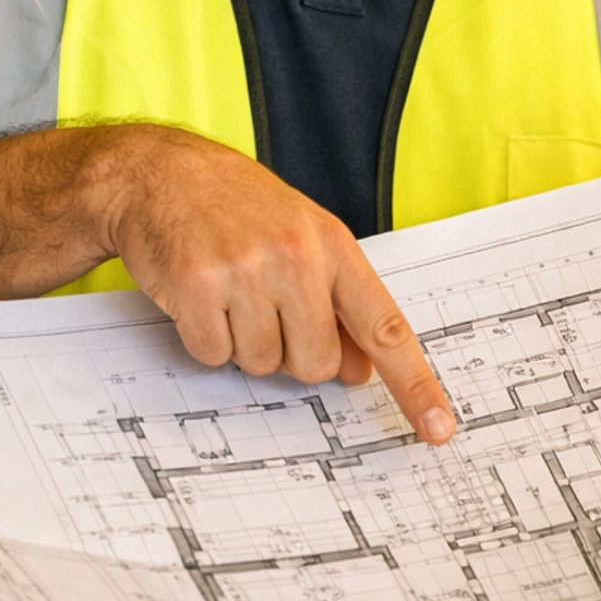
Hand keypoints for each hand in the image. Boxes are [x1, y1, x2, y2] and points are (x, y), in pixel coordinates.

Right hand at [104, 125, 455, 444]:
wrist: (162, 173)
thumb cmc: (239, 206)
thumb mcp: (304, 239)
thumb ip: (338, 302)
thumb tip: (361, 371)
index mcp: (334, 245)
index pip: (385, 326)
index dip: (414, 383)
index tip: (438, 427)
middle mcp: (297, 256)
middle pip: (315, 363)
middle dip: (290, 351)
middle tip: (265, 306)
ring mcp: (247, 271)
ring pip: (262, 364)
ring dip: (243, 342)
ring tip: (230, 291)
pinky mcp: (197, 286)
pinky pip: (213, 355)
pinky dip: (205, 337)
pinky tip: (201, 295)